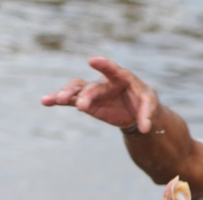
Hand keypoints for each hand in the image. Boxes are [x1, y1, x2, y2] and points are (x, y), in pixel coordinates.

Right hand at [41, 56, 157, 132]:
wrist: (136, 109)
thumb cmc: (144, 101)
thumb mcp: (150, 106)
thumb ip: (147, 115)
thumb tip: (145, 129)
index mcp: (121, 77)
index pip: (112, 69)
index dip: (103, 65)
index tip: (91, 60)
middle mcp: (104, 82)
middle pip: (91, 87)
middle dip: (85, 96)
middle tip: (79, 106)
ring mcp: (94, 92)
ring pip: (77, 89)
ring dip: (66, 94)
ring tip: (55, 100)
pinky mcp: (88, 103)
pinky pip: (71, 100)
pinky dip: (58, 100)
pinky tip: (45, 101)